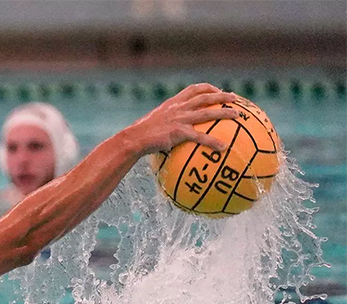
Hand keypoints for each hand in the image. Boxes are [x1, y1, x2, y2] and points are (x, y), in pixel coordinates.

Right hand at [123, 84, 240, 154]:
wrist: (133, 139)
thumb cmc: (141, 134)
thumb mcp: (153, 122)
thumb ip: (165, 122)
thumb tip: (172, 131)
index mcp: (173, 103)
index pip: (193, 89)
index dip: (208, 88)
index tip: (217, 90)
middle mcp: (178, 108)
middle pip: (205, 97)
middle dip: (222, 95)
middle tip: (235, 98)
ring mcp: (179, 119)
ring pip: (208, 113)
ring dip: (225, 113)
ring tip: (238, 116)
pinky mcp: (179, 132)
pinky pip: (201, 137)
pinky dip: (213, 142)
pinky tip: (223, 148)